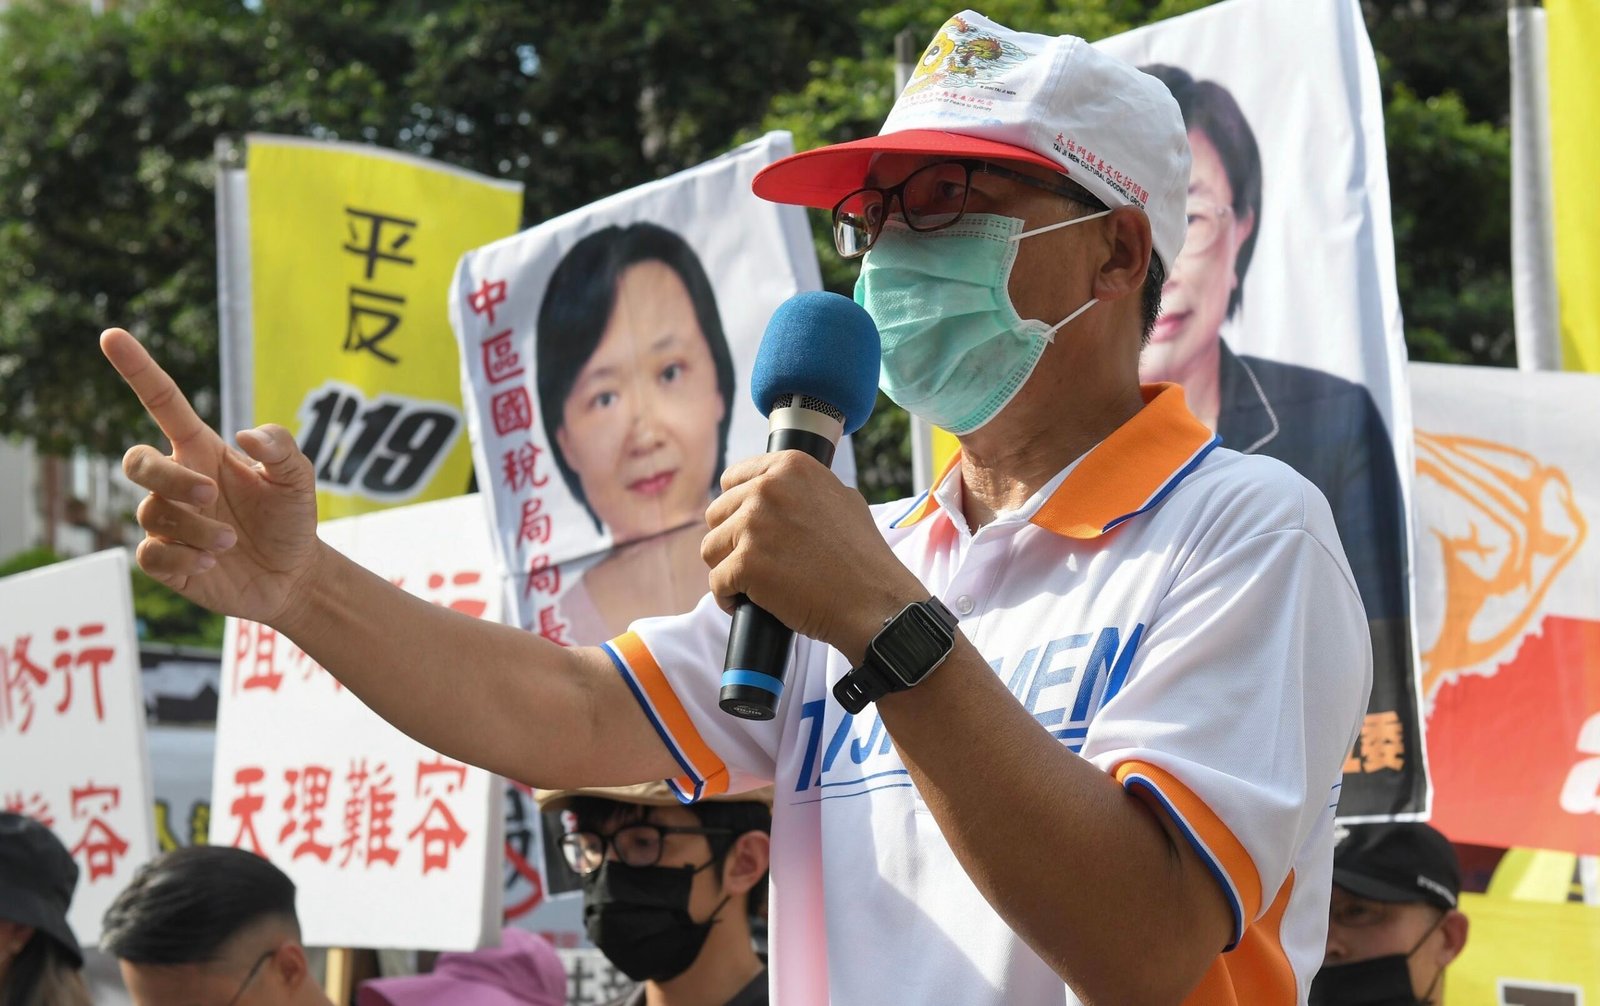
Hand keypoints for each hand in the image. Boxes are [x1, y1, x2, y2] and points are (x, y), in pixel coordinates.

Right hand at [100, 328, 321, 626]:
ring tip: (231, 542)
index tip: (111, 335)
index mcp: (203, 450)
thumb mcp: (298, 479)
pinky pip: (149, 554)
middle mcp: (178, 481)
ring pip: (153, 514)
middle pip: (136, 461)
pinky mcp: (165, 560)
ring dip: (194, 528)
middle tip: (210, 495)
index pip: (162, 403)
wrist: (294, 575)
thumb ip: (281, 448)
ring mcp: (168, 521)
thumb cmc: (291, 518)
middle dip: (167, 477)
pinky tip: (211, 562)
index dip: (138, 369)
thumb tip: (246, 434)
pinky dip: (181, 557)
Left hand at [701, 451, 925, 660]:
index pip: (732, 480)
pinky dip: (728, 597)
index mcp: (790, 467)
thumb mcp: (843, 499)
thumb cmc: (863, 557)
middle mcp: (767, 488)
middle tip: (753, 562)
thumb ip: (805, 488)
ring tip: (750, 584)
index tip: (746, 528)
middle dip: (730, 540)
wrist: (873, 601)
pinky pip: (717, 582)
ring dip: (726, 568)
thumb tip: (778, 487)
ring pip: (710, 548)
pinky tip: (745, 604)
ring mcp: (754, 525)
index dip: (736, 507)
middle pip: (717, 514)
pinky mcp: (746, 563)